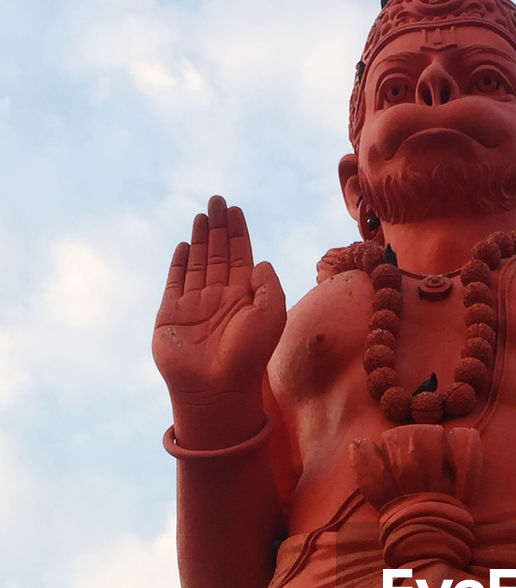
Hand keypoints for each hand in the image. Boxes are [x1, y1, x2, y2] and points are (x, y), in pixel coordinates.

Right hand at [152, 196, 285, 406]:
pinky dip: (178, 264)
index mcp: (244, 298)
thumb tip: (260, 261)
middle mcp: (219, 299)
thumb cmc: (248, 356)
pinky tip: (182, 245)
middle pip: (217, 254)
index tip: (235, 209)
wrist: (216, 387)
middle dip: (218, 227)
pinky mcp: (171, 315)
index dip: (238, 233)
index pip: (240, 257)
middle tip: (217, 200)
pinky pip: (174, 283)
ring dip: (198, 239)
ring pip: (196, 264)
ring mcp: (194, 306)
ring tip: (202, 214)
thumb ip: (270, 285)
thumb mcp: (271, 317)